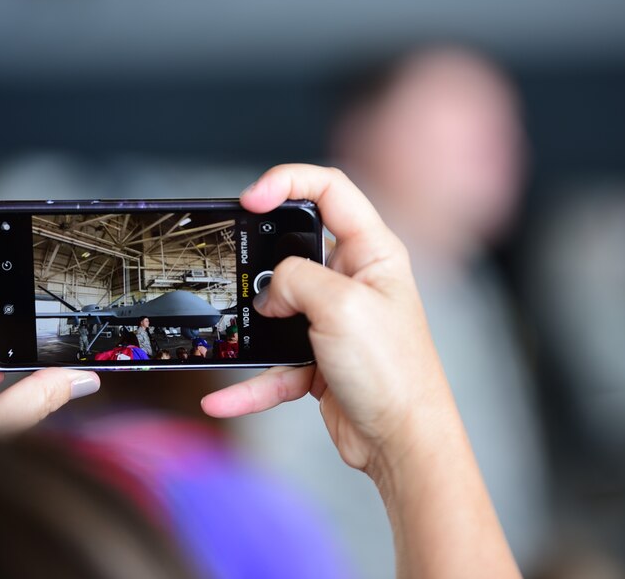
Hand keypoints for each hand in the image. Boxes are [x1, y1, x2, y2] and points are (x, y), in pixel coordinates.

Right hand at [202, 165, 519, 578]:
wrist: (403, 442)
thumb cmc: (393, 371)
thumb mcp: (341, 307)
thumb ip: (295, 280)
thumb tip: (269, 291)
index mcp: (372, 252)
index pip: (329, 190)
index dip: (287, 181)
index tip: (251, 199)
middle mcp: (354, 281)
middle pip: (293, 249)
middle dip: (262, 262)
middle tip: (238, 271)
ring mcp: (334, 321)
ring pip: (278, 310)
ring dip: (252, 327)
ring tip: (229, 336)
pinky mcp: (319, 360)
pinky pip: (274, 364)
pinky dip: (250, 382)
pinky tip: (222, 397)